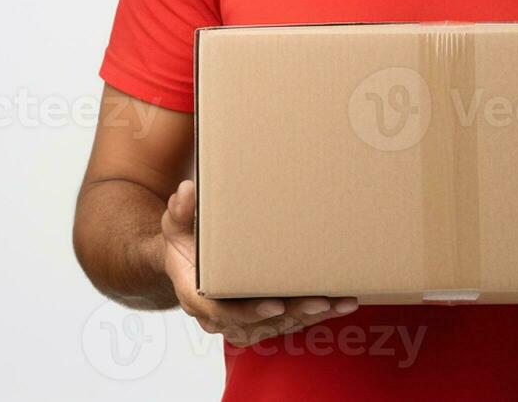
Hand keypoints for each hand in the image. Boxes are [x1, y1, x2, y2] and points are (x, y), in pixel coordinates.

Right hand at [160, 179, 357, 346]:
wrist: (184, 261)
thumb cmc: (184, 242)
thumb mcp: (176, 222)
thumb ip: (181, 210)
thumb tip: (188, 191)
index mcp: (198, 296)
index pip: (224, 312)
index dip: (250, 312)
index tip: (276, 305)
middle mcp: (220, 315)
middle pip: (260, 323)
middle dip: (293, 313)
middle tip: (321, 301)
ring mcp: (241, 321)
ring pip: (279, 325)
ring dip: (311, 316)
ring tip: (341, 302)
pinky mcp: (259, 319)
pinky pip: (287, 322)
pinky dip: (314, 314)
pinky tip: (339, 302)